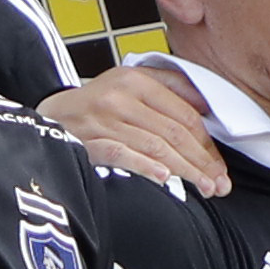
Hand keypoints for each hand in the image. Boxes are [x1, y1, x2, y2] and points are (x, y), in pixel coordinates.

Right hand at [37, 57, 229, 191]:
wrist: (49, 116)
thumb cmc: (96, 104)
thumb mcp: (129, 83)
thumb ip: (168, 87)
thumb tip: (207, 104)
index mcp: (136, 79)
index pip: (184, 113)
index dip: (207, 143)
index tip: (219, 166)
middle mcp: (120, 96)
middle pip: (174, 133)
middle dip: (201, 162)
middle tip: (219, 184)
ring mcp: (102, 120)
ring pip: (155, 146)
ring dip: (184, 171)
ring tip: (203, 189)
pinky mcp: (87, 141)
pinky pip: (122, 155)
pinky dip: (146, 167)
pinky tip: (166, 180)